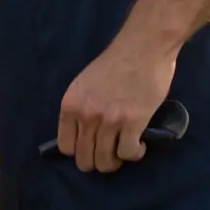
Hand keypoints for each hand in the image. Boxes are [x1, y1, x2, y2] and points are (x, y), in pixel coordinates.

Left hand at [57, 39, 176, 172]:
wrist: (143, 46)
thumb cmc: (116, 62)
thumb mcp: (85, 84)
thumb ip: (81, 107)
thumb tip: (83, 135)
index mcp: (70, 104)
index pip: (66, 147)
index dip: (80, 150)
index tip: (93, 145)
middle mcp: (86, 115)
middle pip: (85, 160)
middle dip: (98, 160)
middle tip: (112, 150)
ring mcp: (108, 120)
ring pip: (106, 162)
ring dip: (117, 160)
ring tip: (125, 147)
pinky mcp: (132, 123)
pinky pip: (128, 154)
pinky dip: (135, 153)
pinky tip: (140, 144)